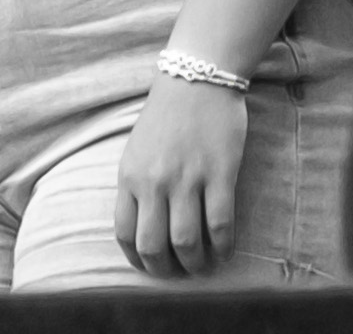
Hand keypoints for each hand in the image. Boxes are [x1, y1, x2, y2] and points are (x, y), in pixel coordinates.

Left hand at [117, 71, 253, 279]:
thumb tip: (143, 228)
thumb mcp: (137, 150)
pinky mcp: (220, 173)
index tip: (151, 266)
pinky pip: (220, 224)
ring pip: (187, 242)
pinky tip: (225, 252)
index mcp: (130, 177)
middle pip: (154, 246)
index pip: (126, 234)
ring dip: (195, 264)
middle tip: (178, 275)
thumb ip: (136, 186)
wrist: (198, 77)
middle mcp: (155, 182)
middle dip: (166, 270)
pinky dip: (223, 246)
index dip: (138, 260)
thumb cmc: (167, 114)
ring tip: (203, 268)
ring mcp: (188, 178)